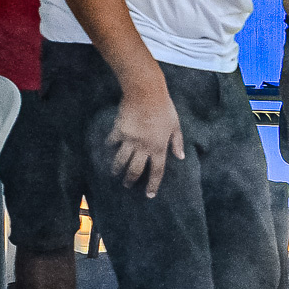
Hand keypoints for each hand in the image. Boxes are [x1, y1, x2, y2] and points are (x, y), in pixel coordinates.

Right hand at [107, 81, 184, 197]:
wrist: (146, 93)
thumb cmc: (165, 108)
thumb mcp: (176, 126)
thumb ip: (177, 142)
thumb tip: (180, 157)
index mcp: (159, 147)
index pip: (156, 171)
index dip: (153, 185)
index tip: (149, 195)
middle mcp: (143, 147)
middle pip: (135, 170)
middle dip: (130, 180)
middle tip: (127, 185)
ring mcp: (129, 140)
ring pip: (120, 160)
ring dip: (117, 169)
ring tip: (114, 173)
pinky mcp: (118, 131)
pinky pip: (112, 142)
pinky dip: (109, 146)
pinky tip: (108, 149)